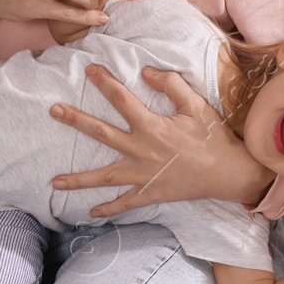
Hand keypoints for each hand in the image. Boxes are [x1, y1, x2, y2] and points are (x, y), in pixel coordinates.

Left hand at [50, 66, 273, 215]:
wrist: (229, 172)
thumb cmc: (213, 137)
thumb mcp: (196, 104)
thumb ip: (171, 84)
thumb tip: (146, 71)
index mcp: (151, 126)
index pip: (121, 99)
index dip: (104, 82)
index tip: (89, 70)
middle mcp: (141, 150)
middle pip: (101, 133)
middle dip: (76, 121)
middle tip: (54, 111)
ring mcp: (143, 174)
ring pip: (104, 177)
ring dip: (78, 180)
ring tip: (54, 182)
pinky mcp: (150, 193)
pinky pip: (125, 203)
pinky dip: (108, 209)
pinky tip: (90, 212)